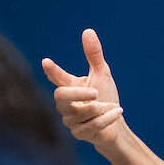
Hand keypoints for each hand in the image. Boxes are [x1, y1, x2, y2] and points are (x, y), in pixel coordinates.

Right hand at [42, 28, 124, 146]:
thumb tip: (87, 31)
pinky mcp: (79, 133)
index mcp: (71, 86)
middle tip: (95, 92)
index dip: (52, 71)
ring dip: (102, 107)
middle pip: (61, 96)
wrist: (116, 124)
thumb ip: (94, 55)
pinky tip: (117, 112)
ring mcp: (71, 120)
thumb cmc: (106, 96)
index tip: (46, 62)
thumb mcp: (102, 74)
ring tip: (113, 105)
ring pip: (82, 111)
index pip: (58, 78)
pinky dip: (108, 117)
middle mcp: (66, 104)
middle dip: (79, 94)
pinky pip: (93, 124)